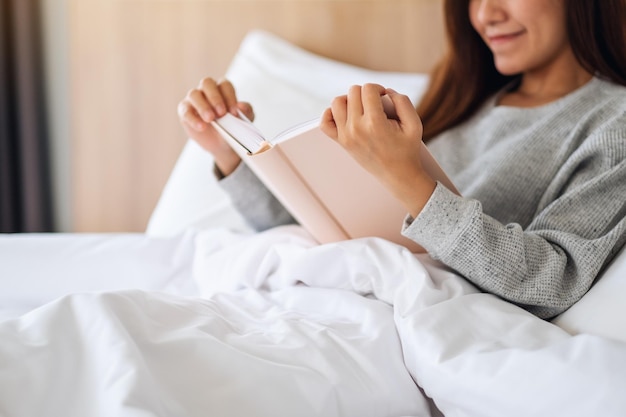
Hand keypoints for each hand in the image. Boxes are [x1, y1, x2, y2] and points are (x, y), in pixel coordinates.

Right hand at [177, 78, 253, 175]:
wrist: (222, 144)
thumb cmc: (233, 127)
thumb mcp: (244, 121)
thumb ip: (246, 112)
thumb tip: (241, 106)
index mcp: (222, 89)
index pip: (224, 85)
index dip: (229, 96)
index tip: (234, 112)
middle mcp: (207, 90)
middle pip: (207, 83)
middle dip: (215, 98)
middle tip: (222, 113)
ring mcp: (194, 99)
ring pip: (194, 94)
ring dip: (203, 106)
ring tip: (210, 119)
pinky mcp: (185, 111)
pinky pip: (186, 111)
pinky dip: (193, 119)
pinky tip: (202, 127)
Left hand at [320, 83, 435, 216]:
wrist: (398, 175)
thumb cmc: (407, 150)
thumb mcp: (414, 124)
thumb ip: (402, 101)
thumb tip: (386, 91)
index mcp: (375, 123)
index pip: (368, 89)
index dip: (378, 88)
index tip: (384, 98)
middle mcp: (357, 128)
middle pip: (353, 92)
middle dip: (366, 93)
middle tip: (375, 105)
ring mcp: (346, 136)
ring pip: (337, 102)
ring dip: (349, 100)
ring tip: (361, 108)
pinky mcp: (341, 142)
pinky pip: (325, 122)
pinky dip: (330, 114)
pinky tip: (345, 115)